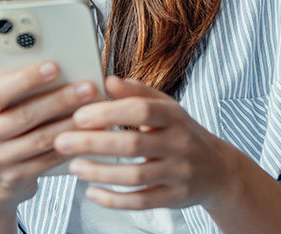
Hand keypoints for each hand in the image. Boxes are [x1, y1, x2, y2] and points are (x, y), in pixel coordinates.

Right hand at [0, 62, 99, 210]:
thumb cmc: (1, 129)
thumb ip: (17, 91)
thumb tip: (56, 69)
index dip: (27, 78)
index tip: (54, 66)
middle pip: (24, 115)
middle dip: (60, 100)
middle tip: (87, 88)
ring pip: (40, 139)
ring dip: (70, 124)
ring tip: (94, 111)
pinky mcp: (13, 178)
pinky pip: (47, 160)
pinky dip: (69, 146)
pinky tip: (86, 135)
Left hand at [53, 75, 240, 210]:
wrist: (219, 170)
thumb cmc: (182, 132)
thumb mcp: (166, 107)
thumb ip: (137, 93)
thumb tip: (108, 80)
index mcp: (174, 116)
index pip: (141, 110)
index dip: (109, 112)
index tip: (79, 115)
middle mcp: (179, 144)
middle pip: (134, 145)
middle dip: (94, 144)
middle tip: (62, 141)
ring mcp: (179, 173)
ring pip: (136, 176)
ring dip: (100, 172)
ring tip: (73, 166)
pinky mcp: (175, 198)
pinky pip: (142, 201)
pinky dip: (114, 200)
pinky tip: (92, 193)